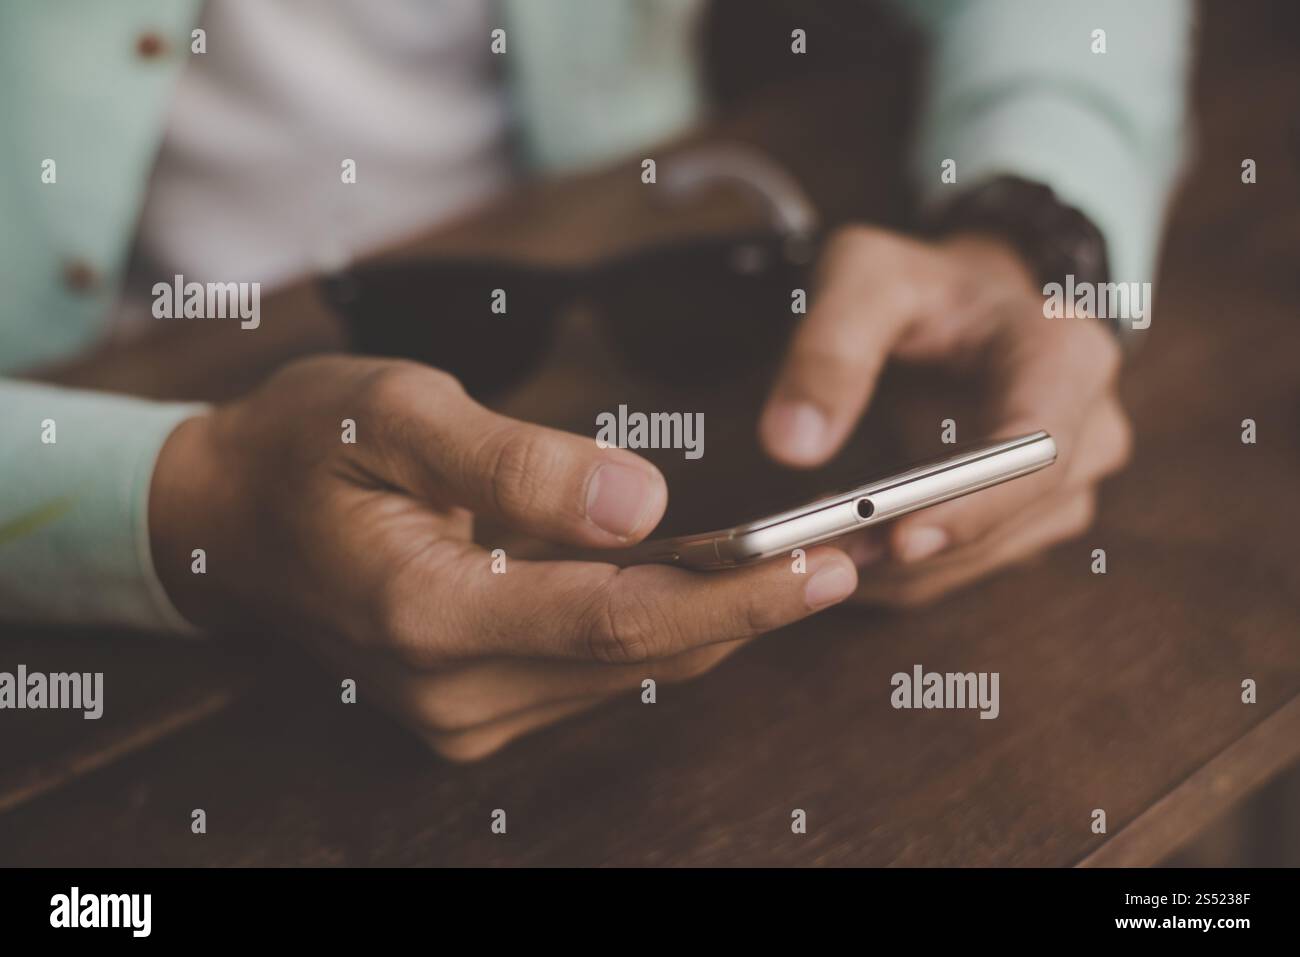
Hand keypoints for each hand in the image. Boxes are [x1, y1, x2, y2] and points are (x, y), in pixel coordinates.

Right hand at [150, 356, 858, 758]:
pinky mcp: (478, 709)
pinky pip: (600, 670)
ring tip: (805, 561)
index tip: (826, 560)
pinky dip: (666, 627)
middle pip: (639, 656)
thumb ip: (519, 464)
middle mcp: (452, 688)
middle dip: (752, 606)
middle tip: (850, 554)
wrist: (229, 519)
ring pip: (630, 671)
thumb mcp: (400, 412)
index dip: (733, 592)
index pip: (618, 620)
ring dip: (719, 618)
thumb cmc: (308, 444)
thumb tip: (647, 503)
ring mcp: (463, 713)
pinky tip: (715, 580)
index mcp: (427, 611)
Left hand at [759, 228, 1130, 606]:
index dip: (974, 503)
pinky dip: (900, 572)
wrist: (962, 306)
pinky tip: (839, 551)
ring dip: (900, 566)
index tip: (899, 538)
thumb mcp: (864, 278)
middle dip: (915, 545)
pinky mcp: (1030, 523)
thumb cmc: (918, 285)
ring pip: (985, 557)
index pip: (1039, 451)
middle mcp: (1089, 431)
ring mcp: (1068, 486)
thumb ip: (828, 350)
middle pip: (1012, 517)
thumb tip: (791, 446)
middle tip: (818, 549)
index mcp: (1067, 357)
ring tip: (813, 545)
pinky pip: (966, 569)